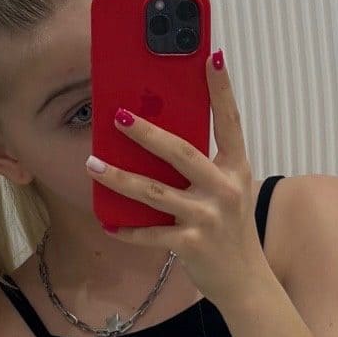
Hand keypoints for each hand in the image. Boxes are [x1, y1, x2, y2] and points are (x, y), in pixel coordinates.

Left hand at [84, 49, 266, 309]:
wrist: (246, 280)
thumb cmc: (230, 228)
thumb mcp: (227, 189)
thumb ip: (204, 165)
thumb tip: (161, 135)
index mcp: (236, 168)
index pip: (230, 121)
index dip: (222, 89)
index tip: (212, 56)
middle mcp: (225, 189)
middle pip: (181, 153)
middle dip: (147, 133)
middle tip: (117, 115)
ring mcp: (208, 218)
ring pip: (155, 193)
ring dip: (119, 178)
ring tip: (92, 164)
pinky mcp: (192, 245)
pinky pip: (151, 234)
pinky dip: (127, 229)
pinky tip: (107, 221)